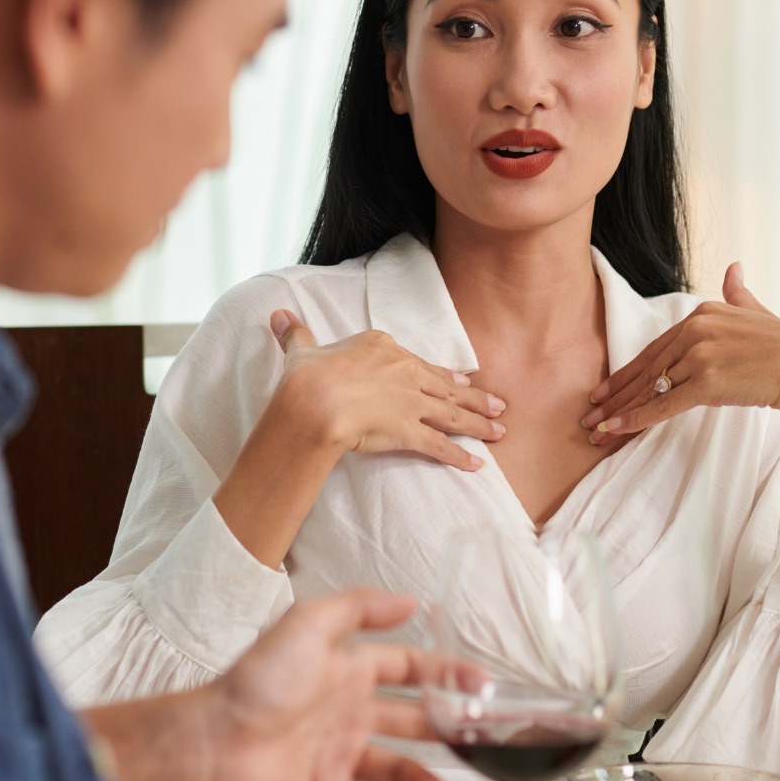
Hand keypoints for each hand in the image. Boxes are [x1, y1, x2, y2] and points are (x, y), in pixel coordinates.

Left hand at [85, 588, 444, 780]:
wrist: (218, 744)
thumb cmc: (260, 681)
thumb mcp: (309, 624)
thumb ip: (360, 607)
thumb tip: (411, 599)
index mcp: (346, 667)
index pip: (406, 666)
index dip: (443, 671)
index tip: (480, 684)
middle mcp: (347, 709)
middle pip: (410, 716)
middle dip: (447, 722)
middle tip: (483, 735)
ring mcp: (338, 753)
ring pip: (399, 763)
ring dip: (430, 768)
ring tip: (460, 775)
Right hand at [269, 309, 504, 471]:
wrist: (314, 402)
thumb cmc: (307, 375)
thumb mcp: (301, 350)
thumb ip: (295, 334)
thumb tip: (279, 315)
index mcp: (382, 347)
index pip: (419, 362)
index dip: (442, 374)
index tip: (461, 380)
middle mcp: (404, 372)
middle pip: (445, 388)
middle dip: (474, 399)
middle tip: (498, 405)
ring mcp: (410, 402)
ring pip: (452, 414)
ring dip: (478, 424)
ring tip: (500, 431)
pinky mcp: (410, 431)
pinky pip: (441, 446)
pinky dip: (461, 456)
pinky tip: (478, 465)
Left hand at [579, 263, 779, 495]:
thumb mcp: (759, 314)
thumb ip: (740, 295)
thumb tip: (733, 267)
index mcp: (704, 312)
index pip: (655, 349)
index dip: (627, 372)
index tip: (604, 390)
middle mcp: (697, 329)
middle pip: (646, 368)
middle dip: (614, 394)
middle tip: (588, 413)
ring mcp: (701, 355)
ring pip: (650, 388)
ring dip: (619, 412)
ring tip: (594, 429)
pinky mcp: (708, 382)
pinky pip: (663, 404)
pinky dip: (636, 419)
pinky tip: (614, 431)